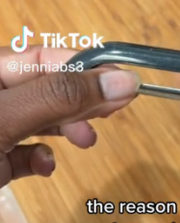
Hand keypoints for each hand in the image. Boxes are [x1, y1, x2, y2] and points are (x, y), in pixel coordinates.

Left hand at [0, 46, 138, 186]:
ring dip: (66, 130)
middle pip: (44, 89)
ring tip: (86, 142)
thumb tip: (124, 80)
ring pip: (37, 121)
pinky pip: (22, 152)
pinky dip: (39, 158)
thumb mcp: (7, 119)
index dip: (85, 67)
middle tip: (113, 112)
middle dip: (79, 101)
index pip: (40, 57)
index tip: (125, 82)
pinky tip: (43, 166)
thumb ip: (61, 97)